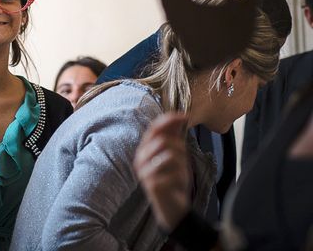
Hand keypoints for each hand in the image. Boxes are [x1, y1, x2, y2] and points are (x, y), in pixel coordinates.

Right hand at [133, 112, 190, 230]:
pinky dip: (180, 177)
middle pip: (162, 140)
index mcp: (144, 149)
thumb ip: (174, 137)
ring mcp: (144, 172)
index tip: (184, 116)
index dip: (168, 120)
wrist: (173, 208)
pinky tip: (176, 184)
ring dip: (181, 163)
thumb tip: (179, 116)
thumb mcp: (176, 155)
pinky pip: (174, 173)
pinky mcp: (152, 185)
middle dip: (179, 147)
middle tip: (183, 158)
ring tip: (180, 173)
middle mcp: (140, 159)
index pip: (153, 128)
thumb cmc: (173, 180)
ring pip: (170, 155)